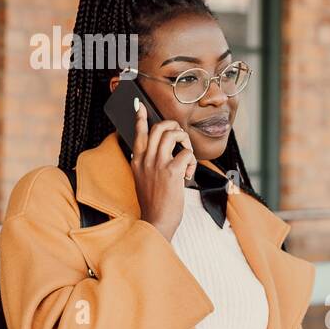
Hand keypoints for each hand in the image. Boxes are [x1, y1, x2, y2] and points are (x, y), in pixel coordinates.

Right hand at [131, 98, 196, 243]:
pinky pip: (187, 153)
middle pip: (160, 128)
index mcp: (137, 161)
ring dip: (186, 141)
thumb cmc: (153, 203)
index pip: (139, 133)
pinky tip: (189, 174)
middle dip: (175, 127)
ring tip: (187, 155)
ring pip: (174, 134)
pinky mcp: (172, 172)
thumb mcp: (142, 180)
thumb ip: (147, 164)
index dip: (140, 117)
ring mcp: (158, 164)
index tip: (140, 106)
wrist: (156, 222)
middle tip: (181, 137)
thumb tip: (159, 151)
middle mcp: (145, 159)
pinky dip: (192, 161)